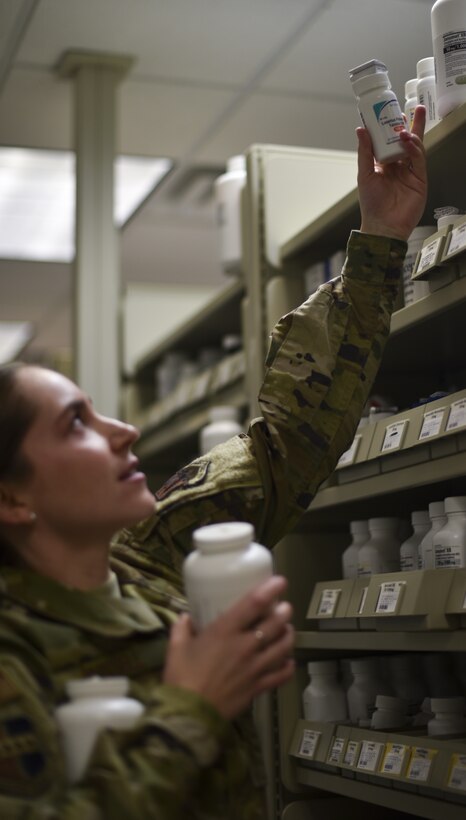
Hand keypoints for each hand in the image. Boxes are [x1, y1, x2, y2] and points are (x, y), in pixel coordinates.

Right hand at [163, 576, 294, 719]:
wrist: (189, 714)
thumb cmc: (181, 677)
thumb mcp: (176, 647)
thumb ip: (181, 628)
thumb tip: (186, 617)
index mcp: (225, 631)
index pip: (254, 603)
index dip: (270, 589)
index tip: (280, 581)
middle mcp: (245, 646)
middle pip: (275, 623)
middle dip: (284, 612)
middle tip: (284, 608)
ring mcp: (255, 668)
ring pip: (283, 647)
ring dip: (289, 635)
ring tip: (288, 629)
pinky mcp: (258, 687)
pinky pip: (281, 675)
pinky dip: (288, 666)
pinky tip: (288, 661)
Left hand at [358, 105, 426, 241]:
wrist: (383, 226)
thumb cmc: (372, 204)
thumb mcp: (365, 174)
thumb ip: (365, 151)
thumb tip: (361, 129)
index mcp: (385, 165)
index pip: (390, 141)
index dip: (392, 127)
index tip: (391, 111)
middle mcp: (399, 166)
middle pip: (407, 141)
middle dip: (412, 124)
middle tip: (415, 107)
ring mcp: (411, 172)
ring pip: (415, 148)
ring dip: (412, 135)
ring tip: (405, 129)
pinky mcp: (420, 179)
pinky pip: (419, 160)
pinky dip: (414, 149)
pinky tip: (408, 141)